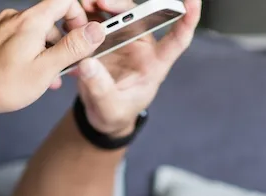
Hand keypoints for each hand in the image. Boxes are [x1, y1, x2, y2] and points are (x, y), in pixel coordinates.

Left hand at [0, 0, 106, 114]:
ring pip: (38, 33)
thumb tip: (97, 30)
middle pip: (53, 19)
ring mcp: (4, 27)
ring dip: (49, 52)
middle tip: (68, 66)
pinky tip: (31, 76)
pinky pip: (23, 40)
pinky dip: (33, 54)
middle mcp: (17, 18)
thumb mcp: (45, 68)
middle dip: (65, 42)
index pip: (65, 1)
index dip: (80, 18)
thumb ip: (73, 48)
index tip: (84, 39)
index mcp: (32, 21)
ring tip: (48, 78)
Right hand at [73, 0, 201, 136]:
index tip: (193, 0)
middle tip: (100, 1)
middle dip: (121, 5)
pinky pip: (96, 21)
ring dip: (100, 5)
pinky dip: (85, 14)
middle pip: (139, 17)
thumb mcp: (110, 108)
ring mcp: (122, 42)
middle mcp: (140, 48)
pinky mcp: (103, 40)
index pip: (177, 40)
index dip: (188, 19)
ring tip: (84, 4)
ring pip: (116, 14)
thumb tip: (88, 64)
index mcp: (154, 64)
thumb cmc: (115, 113)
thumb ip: (101, 89)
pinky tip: (72, 14)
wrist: (100, 114)